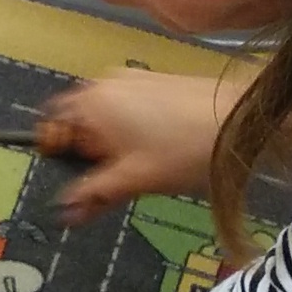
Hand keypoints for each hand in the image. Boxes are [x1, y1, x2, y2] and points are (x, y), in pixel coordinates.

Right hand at [38, 68, 246, 221]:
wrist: (242, 120)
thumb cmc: (182, 150)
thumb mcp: (134, 180)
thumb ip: (93, 195)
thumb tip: (63, 213)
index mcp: (91, 103)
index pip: (49, 125)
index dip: (56, 155)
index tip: (73, 179)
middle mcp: (104, 83)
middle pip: (77, 119)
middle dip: (86, 150)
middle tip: (108, 180)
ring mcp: (132, 78)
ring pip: (104, 114)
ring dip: (110, 141)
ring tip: (137, 167)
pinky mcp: (156, 81)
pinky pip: (127, 105)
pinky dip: (131, 128)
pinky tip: (157, 149)